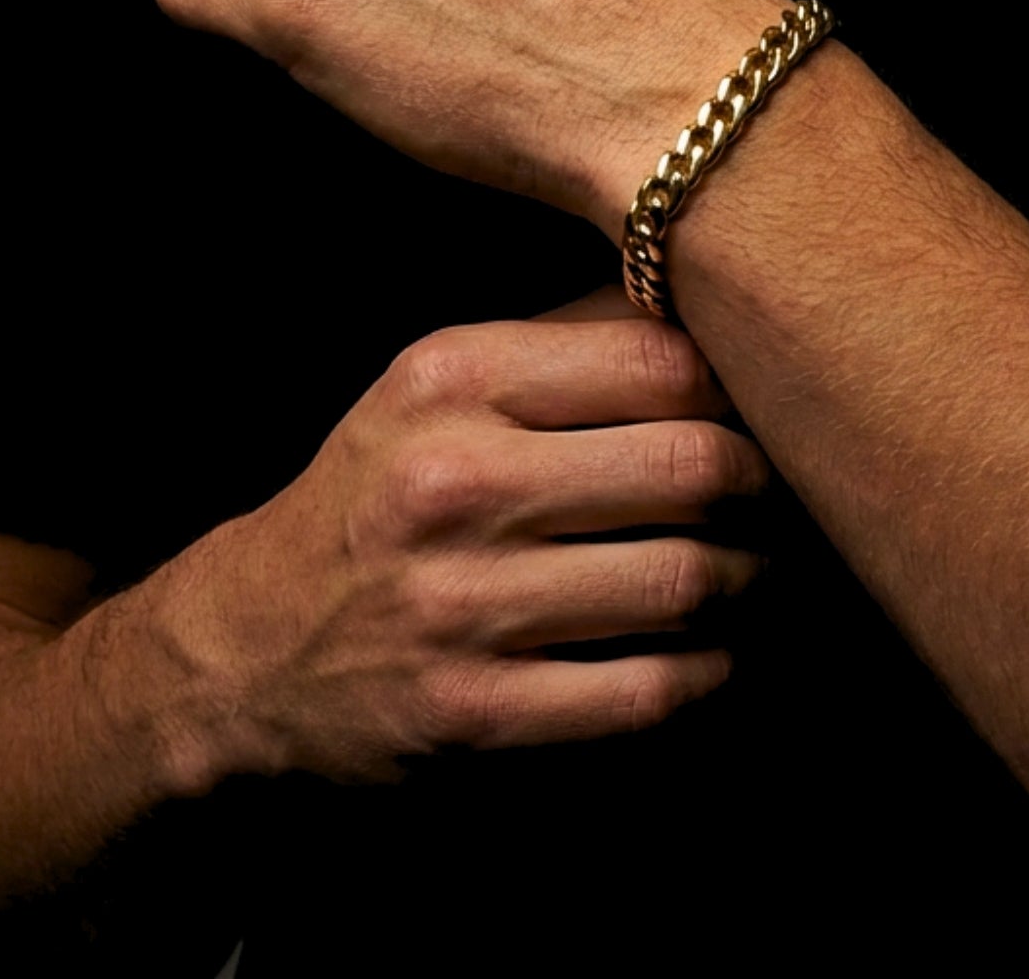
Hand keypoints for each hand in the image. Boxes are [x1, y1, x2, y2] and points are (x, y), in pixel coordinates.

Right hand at [179, 290, 771, 786]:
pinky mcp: (474, 714)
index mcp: (453, 380)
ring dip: (750, 582)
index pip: (660, 362)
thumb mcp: (438, 387)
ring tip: (756, 570)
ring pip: (686, 581)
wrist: (244, 647)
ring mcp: (462, 606)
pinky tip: (712, 653)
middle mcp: (454, 482)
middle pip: (692, 468)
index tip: (763, 408)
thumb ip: (566, 345)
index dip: (739, 388)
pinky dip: (707, 672)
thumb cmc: (380, 495)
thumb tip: (715, 314)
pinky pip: (649, 690)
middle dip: (764, 486)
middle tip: (783, 495)